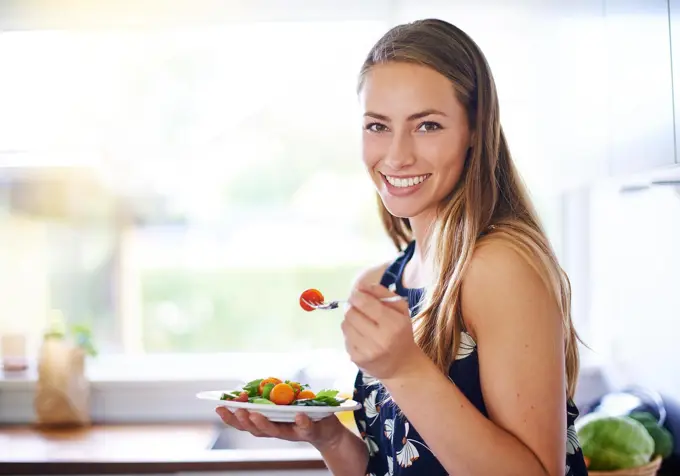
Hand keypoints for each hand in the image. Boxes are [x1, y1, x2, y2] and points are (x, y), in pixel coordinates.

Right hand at [215, 407, 345, 450]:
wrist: (328, 431)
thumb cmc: (302, 414)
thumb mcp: (284, 403)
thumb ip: (271, 396)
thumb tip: (254, 386)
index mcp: (268, 422)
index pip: (245, 421)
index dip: (231, 416)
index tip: (218, 406)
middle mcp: (277, 430)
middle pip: (255, 429)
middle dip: (243, 421)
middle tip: (235, 410)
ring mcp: (292, 431)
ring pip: (275, 431)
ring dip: (264, 423)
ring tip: (255, 414)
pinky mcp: (310, 431)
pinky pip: (306, 427)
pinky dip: (302, 423)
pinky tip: (299, 415)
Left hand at [342, 283, 421, 379]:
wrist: (402, 366)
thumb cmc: (401, 333)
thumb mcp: (401, 310)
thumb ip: (382, 293)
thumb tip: (361, 286)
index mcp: (394, 324)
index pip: (366, 303)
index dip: (357, 295)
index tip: (358, 294)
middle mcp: (380, 339)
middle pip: (351, 313)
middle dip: (352, 307)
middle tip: (358, 308)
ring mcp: (366, 351)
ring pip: (345, 325)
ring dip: (350, 320)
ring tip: (361, 323)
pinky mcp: (356, 359)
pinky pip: (345, 337)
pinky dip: (350, 333)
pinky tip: (361, 336)